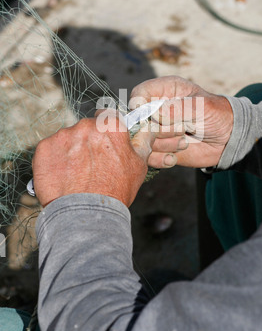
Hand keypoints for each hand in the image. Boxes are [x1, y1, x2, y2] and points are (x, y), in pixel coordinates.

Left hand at [32, 110, 154, 207]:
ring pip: (67, 138)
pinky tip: (62, 176)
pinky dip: (54, 160)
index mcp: (110, 126)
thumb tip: (148, 130)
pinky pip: (50, 149)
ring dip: (70, 150)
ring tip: (76, 174)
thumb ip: (142, 143)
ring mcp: (63, 136)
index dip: (105, 129)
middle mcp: (85, 126)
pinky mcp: (44, 148)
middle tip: (91, 164)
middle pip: (86, 128)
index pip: (106, 116)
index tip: (104, 142)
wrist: (86, 214)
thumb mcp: (138, 166)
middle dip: (87, 141)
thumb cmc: (115, 191)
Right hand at [129, 76, 232, 168]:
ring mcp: (155, 130)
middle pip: (138, 120)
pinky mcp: (158, 148)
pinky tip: (175, 156)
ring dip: (164, 144)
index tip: (149, 116)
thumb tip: (155, 114)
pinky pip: (148, 157)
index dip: (139, 104)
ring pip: (143, 140)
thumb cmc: (216, 115)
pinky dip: (161, 159)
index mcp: (165, 90)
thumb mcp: (201, 107)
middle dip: (158, 129)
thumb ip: (179, 108)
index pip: (139, 93)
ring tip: (184, 142)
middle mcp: (156, 109)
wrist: (226, 139)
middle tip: (181, 131)